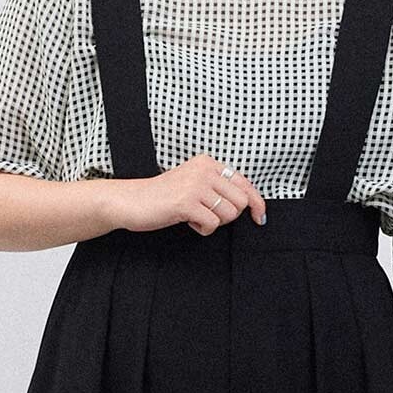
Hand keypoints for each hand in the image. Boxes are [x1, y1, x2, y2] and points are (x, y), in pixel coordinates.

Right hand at [113, 154, 267, 235]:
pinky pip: (212, 224)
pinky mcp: (186, 202)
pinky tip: (188, 222)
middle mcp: (204, 170)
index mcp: (208, 163)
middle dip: (229, 215)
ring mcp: (195, 185)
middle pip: (241, 201)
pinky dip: (203, 229)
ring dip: (214, 222)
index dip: (257, 202)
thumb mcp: (194, 183)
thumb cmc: (164, 197)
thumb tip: (251, 203)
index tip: (260, 217)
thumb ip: (218, 187)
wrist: (132, 201)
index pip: (245, 183)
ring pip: (229, 214)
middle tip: (209, 215)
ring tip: (195, 217)